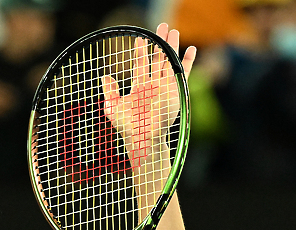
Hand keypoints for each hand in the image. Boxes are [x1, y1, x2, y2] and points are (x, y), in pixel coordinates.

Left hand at [100, 23, 196, 169]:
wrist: (143, 138)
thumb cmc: (128, 127)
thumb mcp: (113, 108)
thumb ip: (110, 92)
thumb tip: (104, 76)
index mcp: (139, 87)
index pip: (140, 64)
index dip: (140, 51)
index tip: (140, 38)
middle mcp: (152, 85)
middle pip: (157, 59)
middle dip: (159, 42)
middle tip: (162, 25)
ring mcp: (165, 88)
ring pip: (169, 62)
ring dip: (172, 47)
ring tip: (173, 31)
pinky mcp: (175, 92)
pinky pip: (183, 74)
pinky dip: (187, 62)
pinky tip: (191, 49)